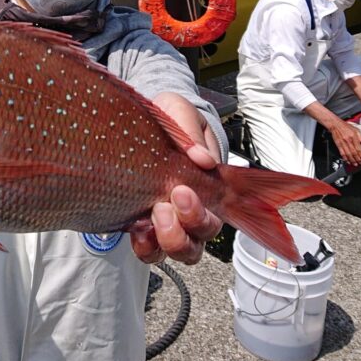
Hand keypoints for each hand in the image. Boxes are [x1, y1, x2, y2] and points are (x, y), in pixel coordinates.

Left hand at [129, 93, 222, 265]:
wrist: (144, 122)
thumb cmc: (170, 118)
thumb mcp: (180, 111)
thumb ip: (190, 132)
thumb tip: (202, 159)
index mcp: (210, 184)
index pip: (224, 210)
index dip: (207, 210)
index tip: (185, 190)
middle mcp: (194, 208)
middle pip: (203, 235)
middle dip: (190, 221)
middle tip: (173, 197)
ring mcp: (170, 221)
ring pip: (181, 249)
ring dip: (171, 239)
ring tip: (155, 213)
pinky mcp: (144, 225)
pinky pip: (150, 250)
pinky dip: (146, 245)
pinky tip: (137, 227)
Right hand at [328, 118, 360, 168]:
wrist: (335, 124)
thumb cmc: (345, 127)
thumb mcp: (356, 130)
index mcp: (353, 136)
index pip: (359, 148)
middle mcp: (348, 140)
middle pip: (354, 152)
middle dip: (358, 159)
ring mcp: (342, 143)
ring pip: (348, 154)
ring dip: (352, 160)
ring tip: (355, 164)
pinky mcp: (338, 144)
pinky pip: (342, 153)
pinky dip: (345, 158)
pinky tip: (347, 161)